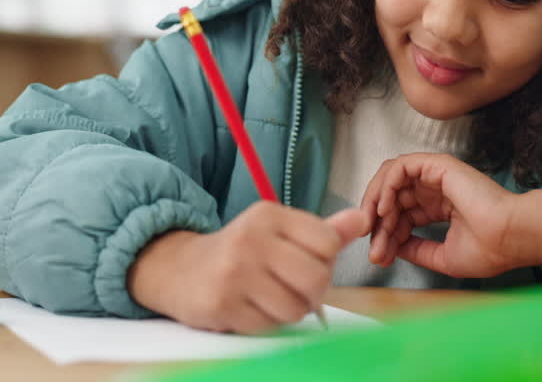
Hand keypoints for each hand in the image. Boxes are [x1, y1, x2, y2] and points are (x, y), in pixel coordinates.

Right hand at [127, 202, 368, 333]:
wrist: (179, 270)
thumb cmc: (240, 252)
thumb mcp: (278, 231)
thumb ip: (322, 231)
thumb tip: (362, 219)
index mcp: (269, 215)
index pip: (327, 243)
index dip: (325, 261)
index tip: (307, 263)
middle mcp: (252, 238)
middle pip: (316, 278)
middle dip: (312, 292)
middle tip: (294, 289)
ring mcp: (235, 271)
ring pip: (296, 309)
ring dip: (289, 311)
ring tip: (269, 298)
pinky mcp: (222, 303)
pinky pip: (268, 327)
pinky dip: (265, 323)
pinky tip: (249, 308)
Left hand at [359, 153, 541, 277]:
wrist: (511, 238)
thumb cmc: (490, 249)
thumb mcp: (443, 256)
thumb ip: (416, 250)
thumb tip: (392, 249)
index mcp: (440, 208)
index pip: (402, 216)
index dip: (387, 235)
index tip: (379, 257)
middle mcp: (436, 190)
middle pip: (393, 199)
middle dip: (378, 223)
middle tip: (372, 245)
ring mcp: (436, 176)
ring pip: (391, 178)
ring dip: (376, 201)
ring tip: (373, 225)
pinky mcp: (437, 166)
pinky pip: (400, 167)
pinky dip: (386, 185)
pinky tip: (384, 209)